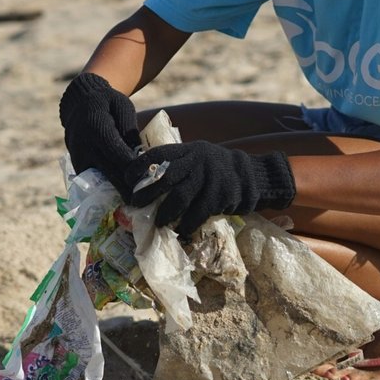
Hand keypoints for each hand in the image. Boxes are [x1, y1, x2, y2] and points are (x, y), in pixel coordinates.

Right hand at [58, 72, 142, 196]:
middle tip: (147, 199)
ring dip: (118, 192)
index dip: (133, 168)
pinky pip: (93, 183)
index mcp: (97, 128)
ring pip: (100, 182)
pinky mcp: (77, 166)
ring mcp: (78, 158)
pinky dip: (107, 190)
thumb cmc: (107, 103)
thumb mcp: (123, 106)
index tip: (150, 177)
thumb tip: (139, 153)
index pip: (117, 154)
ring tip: (137, 201)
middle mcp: (85, 146)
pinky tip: (123, 194)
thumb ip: (130, 128)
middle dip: (129, 187)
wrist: (79, 104)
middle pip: (109, 173)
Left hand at [129, 141, 295, 235]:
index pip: (161, 154)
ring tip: (157, 222)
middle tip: (135, 204)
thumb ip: (179, 164)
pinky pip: (199, 212)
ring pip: (181, 197)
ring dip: (166, 212)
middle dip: (148, 191)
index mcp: (190, 150)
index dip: (141, 165)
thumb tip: (147, 180)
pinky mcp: (222, 195)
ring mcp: (210, 177)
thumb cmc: (217, 170)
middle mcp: (198, 160)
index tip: (126, 177)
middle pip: (167, 176)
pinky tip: (181, 230)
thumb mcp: (199, 157)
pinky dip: (187, 223)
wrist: (253, 175)